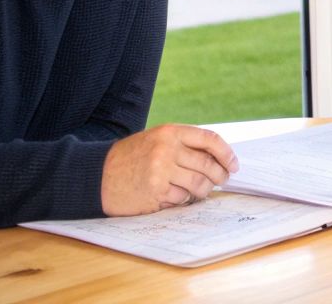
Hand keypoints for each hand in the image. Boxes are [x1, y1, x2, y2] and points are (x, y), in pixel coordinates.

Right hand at [101, 124, 239, 215]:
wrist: (97, 175)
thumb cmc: (131, 157)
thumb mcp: (156, 140)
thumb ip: (183, 145)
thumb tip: (218, 159)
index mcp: (169, 132)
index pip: (209, 139)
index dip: (226, 153)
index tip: (234, 165)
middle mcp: (166, 149)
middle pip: (207, 164)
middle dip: (220, 175)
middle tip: (222, 181)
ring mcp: (161, 171)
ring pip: (198, 184)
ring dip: (204, 190)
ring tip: (201, 191)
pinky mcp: (155, 191)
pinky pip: (181, 199)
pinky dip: (183, 200)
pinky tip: (176, 196)